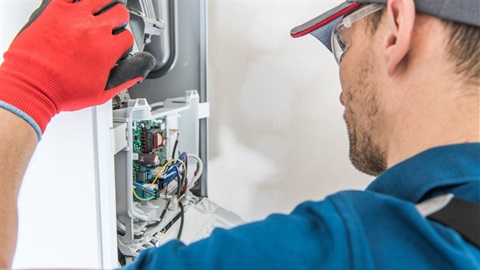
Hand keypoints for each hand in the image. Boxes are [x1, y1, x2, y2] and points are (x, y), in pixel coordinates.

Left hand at [0, 0, 155, 137]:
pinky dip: (77, 0)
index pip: (128, 37)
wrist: (32, 85)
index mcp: (108, 50)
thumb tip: (137, 73)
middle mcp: (95, 30)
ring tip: (99, 12)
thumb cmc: (62, 90)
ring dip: (104, 5)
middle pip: (120, 13)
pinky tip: (78, 6)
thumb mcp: (101, 93)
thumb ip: (124, 80)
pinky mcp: (56, 10)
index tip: (118, 44)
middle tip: (112, 25)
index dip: (124, 41)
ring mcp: (76, 17)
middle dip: (119, 20)